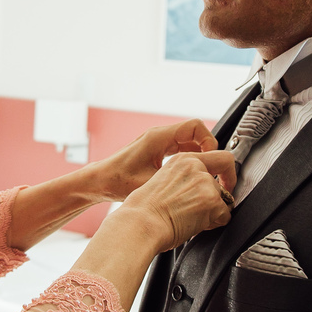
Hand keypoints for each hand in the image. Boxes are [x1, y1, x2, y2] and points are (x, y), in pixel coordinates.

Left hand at [96, 119, 219, 200]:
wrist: (99, 182)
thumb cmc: (116, 180)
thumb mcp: (149, 182)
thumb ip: (176, 180)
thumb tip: (199, 185)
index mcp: (159, 138)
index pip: (195, 126)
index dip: (209, 140)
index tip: (212, 158)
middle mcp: (159, 137)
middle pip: (195, 134)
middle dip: (208, 150)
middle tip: (212, 169)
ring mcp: (158, 144)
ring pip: (188, 143)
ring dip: (199, 157)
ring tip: (204, 174)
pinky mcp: (156, 152)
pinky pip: (180, 151)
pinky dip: (189, 161)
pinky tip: (189, 177)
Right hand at [115, 150, 235, 251]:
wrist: (141, 223)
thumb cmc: (144, 211)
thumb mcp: (163, 182)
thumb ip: (184, 180)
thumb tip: (195, 191)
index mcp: (182, 160)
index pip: (218, 155)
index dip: (226, 170)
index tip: (225, 180)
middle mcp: (196, 167)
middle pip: (226, 175)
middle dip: (226, 190)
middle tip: (221, 202)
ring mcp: (205, 183)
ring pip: (224, 199)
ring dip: (214, 211)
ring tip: (194, 219)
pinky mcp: (211, 201)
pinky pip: (225, 215)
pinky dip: (215, 223)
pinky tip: (197, 226)